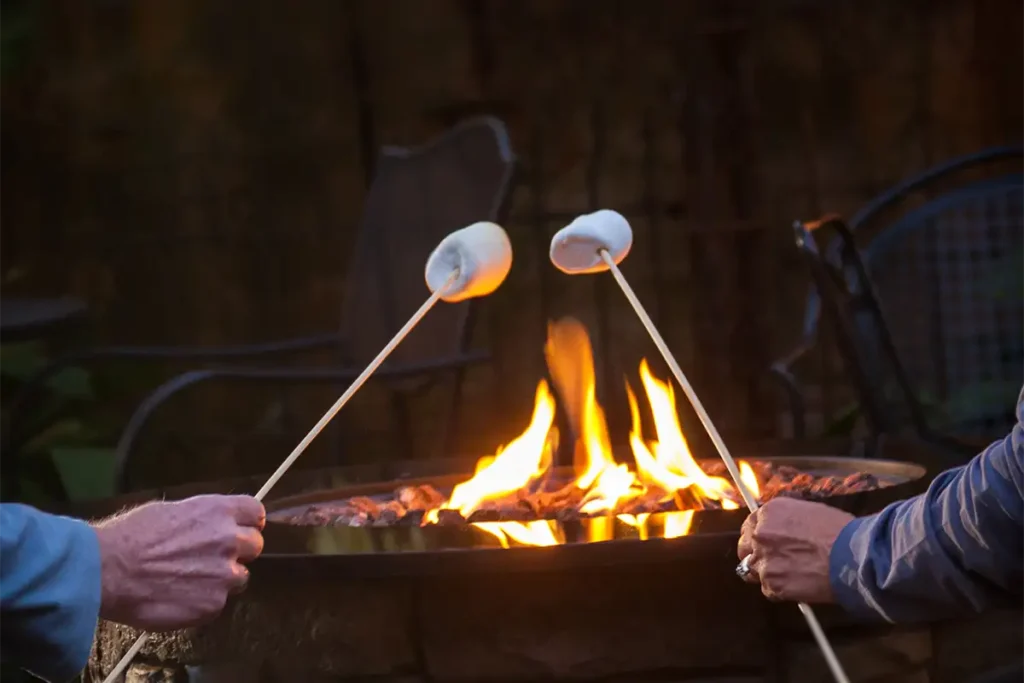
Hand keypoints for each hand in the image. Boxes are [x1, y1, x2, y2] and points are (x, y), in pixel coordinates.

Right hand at [93, 494, 264, 630]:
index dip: (249, 523)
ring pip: (240, 577)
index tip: (242, 529)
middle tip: (212, 559)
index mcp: (218, 511)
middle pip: (255, 545)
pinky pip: (218, 603)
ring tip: (189, 582)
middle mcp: (229, 540)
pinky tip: (179, 598)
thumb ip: (200, 518)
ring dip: (222, 580)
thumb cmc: (129, 536)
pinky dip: (203, 603)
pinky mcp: (213, 604)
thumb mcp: (169, 510)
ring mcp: (224, 574)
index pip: (255, 513)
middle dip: (238, 552)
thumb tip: (208, 524)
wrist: (107, 570)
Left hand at [737, 497, 853, 602]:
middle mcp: (760, 534)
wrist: (853, 557)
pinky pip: (768, 590)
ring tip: (790, 576)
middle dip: (755, 555)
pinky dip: (780, 591)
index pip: (749, 525)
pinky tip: (799, 586)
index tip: (764, 544)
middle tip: (773, 562)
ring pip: (753, 571)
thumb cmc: (840, 532)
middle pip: (744, 548)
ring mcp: (764, 560)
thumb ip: (785, 521)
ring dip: (768, 574)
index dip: (757, 536)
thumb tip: (780, 529)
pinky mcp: (772, 584)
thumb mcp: (809, 512)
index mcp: (769, 513)